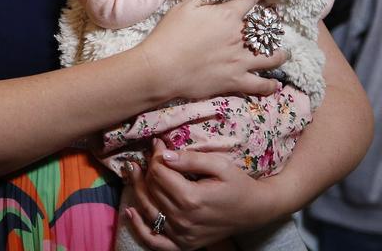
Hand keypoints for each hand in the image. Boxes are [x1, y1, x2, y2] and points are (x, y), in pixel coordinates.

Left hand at [123, 140, 278, 249]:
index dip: (156, 155)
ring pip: (149, 208)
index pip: (159, 173)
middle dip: (148, 168)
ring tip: (133, 170)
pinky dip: (140, 228)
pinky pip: (155, 241)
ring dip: (137, 188)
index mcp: (192, 199)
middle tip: (149, 154)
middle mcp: (184, 219)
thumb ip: (190, 159)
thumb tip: (164, 154)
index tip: (159, 144)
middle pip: (152, 189)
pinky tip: (130, 212)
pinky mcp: (184, 244)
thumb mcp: (219, 165)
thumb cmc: (238, 184)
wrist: (255, 211)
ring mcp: (183, 235)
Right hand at [138, 0, 284, 101]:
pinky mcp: (236, 81)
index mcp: (227, 16)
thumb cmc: (170, 34)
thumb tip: (218, 2)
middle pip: (264, 31)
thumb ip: (205, 2)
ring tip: (284, 54)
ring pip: (271, 58)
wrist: (162, 67)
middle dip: (271, 27)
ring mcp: (241, 61)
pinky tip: (274, 84)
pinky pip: (260, 85)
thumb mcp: (184, 7)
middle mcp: (240, 38)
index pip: (248, 3)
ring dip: (280, 55)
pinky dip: (269, 85)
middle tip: (273, 28)